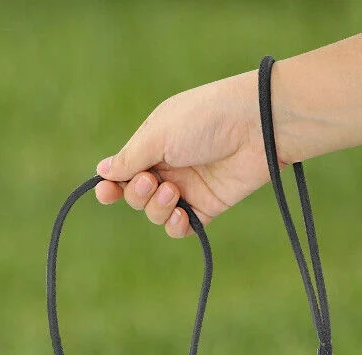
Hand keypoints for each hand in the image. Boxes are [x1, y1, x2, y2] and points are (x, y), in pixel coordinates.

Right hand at [94, 71, 276, 236]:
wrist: (260, 125)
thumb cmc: (207, 118)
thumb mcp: (158, 134)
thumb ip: (130, 158)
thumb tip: (101, 172)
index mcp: (154, 144)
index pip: (124, 172)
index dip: (111, 186)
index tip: (106, 192)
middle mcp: (169, 167)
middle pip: (135, 196)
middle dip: (137, 194)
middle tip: (152, 181)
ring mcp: (188, 188)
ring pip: (154, 214)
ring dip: (157, 208)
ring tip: (173, 192)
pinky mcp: (207, 206)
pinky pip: (180, 228)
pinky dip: (175, 226)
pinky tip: (182, 216)